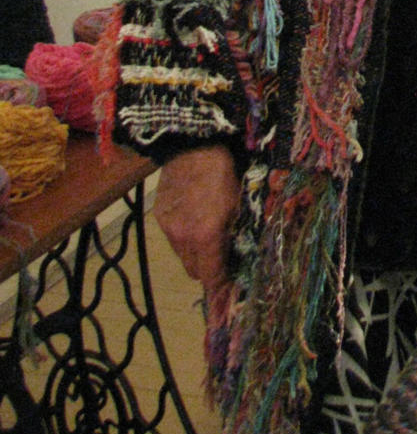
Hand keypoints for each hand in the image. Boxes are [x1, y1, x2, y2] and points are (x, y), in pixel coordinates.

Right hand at [153, 145, 240, 294]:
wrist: (193, 144)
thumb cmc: (223, 172)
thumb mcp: (239, 204)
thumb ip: (236, 235)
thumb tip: (239, 256)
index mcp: (205, 235)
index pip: (211, 277)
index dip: (221, 287)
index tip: (230, 289)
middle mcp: (182, 237)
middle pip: (195, 271)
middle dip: (210, 269)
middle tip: (224, 257)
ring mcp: (168, 228)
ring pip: (183, 256)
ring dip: (197, 253)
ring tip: (209, 235)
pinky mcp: (160, 216)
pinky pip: (174, 239)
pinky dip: (185, 237)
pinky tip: (195, 219)